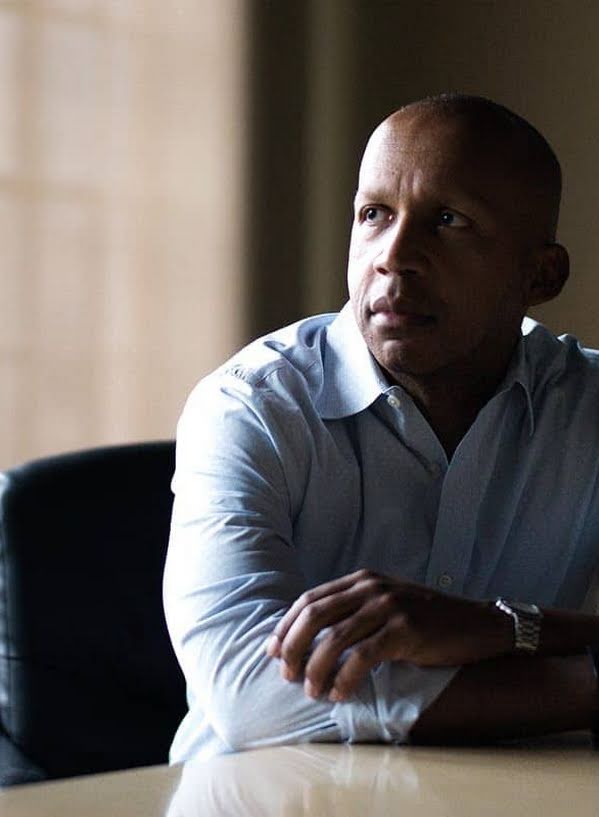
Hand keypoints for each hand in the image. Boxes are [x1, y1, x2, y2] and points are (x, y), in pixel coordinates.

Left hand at [266, 569, 510, 701]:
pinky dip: (346, 678)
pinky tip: (340, 694)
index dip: (285, 626)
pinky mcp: (406, 630)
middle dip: (292, 647)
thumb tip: (311, 641)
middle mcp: (371, 588)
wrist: (478, 624)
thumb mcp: (387, 606)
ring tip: (312, 691)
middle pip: (314, 614)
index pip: (310, 599)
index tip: (272, 652)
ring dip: (316, 668)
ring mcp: (389, 606)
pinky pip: (363, 656)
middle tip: (286, 675)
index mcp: (362, 580)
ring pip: (335, 637)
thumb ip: (354, 613)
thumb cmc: (428, 621)